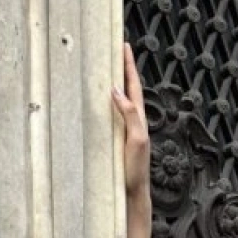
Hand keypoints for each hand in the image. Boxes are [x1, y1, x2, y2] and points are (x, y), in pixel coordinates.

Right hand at [111, 42, 150, 200]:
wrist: (133, 192)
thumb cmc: (135, 168)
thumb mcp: (136, 139)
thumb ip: (129, 114)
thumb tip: (117, 90)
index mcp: (138, 118)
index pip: (133, 85)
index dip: (128, 65)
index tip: (123, 45)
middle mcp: (133, 121)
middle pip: (127, 88)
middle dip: (121, 68)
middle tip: (114, 49)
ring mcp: (125, 130)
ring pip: (119, 100)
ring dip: (113, 83)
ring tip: (105, 67)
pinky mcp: (116, 139)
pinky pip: (111, 113)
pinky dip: (106, 102)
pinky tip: (99, 101)